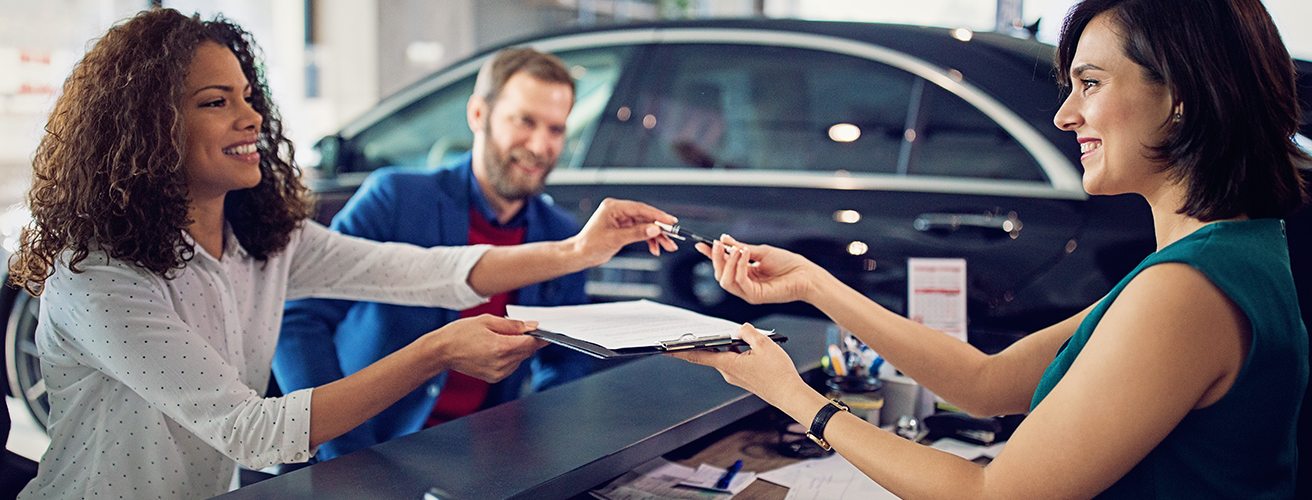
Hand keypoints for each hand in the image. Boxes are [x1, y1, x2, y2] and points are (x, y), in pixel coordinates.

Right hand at [424, 314, 547, 381]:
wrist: (442, 351)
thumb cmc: (461, 333)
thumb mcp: (487, 321)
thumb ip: (513, 324)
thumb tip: (532, 326)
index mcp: (500, 347)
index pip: (530, 343)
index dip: (540, 336)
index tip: (546, 331)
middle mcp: (501, 363)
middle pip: (527, 351)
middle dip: (528, 340)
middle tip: (520, 329)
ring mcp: (498, 373)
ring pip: (520, 359)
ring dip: (518, 348)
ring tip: (500, 339)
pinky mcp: (494, 378)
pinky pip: (511, 365)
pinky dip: (510, 357)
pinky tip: (497, 349)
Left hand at [572, 198, 678, 265]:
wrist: (580, 255)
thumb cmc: (590, 245)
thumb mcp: (615, 240)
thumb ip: (636, 233)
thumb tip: (654, 229)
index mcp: (614, 207)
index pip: (640, 208)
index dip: (657, 215)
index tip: (671, 221)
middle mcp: (618, 210)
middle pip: (645, 217)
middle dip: (660, 228)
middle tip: (674, 236)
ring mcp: (621, 219)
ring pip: (645, 225)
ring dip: (657, 236)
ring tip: (668, 246)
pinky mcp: (623, 228)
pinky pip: (640, 231)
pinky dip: (648, 240)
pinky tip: (655, 249)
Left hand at [668, 324, 808, 407]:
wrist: (790, 394)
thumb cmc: (778, 373)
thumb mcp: (764, 344)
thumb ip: (748, 332)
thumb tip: (740, 329)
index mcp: (728, 364)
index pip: (698, 355)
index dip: (680, 350)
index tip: (665, 348)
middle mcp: (728, 372)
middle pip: (714, 352)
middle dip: (714, 340)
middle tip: (712, 331)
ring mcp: (736, 376)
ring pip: (728, 355)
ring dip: (734, 346)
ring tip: (753, 341)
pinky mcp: (744, 378)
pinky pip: (737, 361)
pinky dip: (741, 353)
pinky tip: (756, 350)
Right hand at [694, 235, 824, 304]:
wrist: (805, 275)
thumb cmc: (788, 264)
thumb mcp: (761, 251)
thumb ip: (741, 248)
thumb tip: (725, 240)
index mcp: (745, 273)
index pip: (723, 265)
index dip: (712, 255)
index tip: (702, 244)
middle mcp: (745, 284)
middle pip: (720, 275)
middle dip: (716, 259)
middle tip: (718, 244)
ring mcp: (748, 292)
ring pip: (725, 281)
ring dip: (727, 263)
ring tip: (736, 249)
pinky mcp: (755, 296)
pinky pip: (739, 282)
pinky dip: (739, 267)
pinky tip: (745, 255)